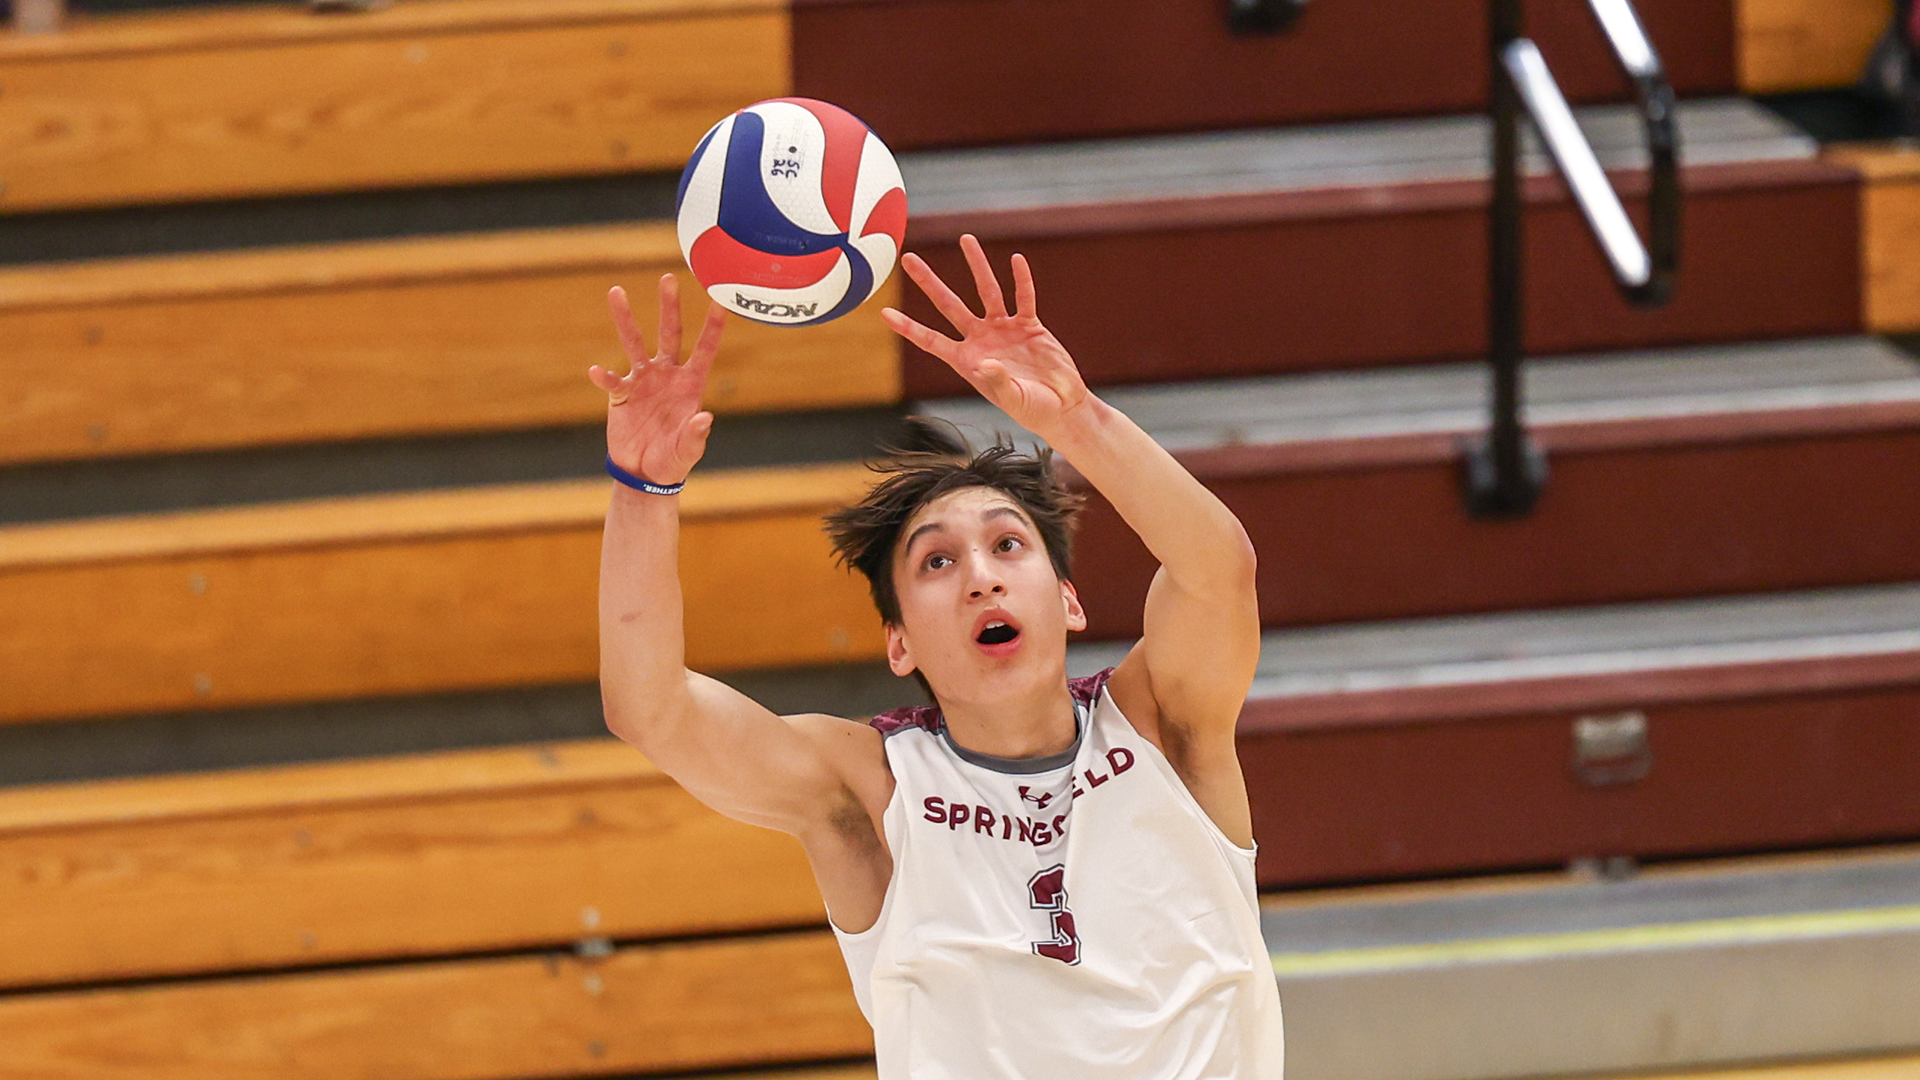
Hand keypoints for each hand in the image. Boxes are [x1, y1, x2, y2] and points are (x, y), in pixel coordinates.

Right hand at [589, 274, 726, 486]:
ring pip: (634, 343)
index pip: (704, 351)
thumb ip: (695, 436)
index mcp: (690, 385)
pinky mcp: (621, 394)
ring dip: (626, 319)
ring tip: (616, 292)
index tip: (719, 301)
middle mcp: (667, 375)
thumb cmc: (672, 462)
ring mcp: (643, 381)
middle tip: (667, 278)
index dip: (712, 328)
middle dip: (669, 307)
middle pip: (669, 334)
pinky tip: (597, 372)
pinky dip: (605, 377)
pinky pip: (612, 382)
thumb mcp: (687, 452)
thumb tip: (705, 418)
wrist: (644, 473)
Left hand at [883, 235, 1090, 437]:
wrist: (1060, 405)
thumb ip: (997, 382)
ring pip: (987, 291)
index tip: (885, 313)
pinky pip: (1024, 298)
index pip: (931, 340)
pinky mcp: (1029, 325)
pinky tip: (1016, 260)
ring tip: (966, 239)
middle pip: (949, 305)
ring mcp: (1004, 329)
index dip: (909, 327)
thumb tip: (984, 364)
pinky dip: (1021, 280)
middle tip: (908, 258)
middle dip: (929, 282)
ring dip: (977, 265)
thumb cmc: (1032, 409)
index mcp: (967, 360)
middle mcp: (981, 340)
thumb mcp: (1013, 400)